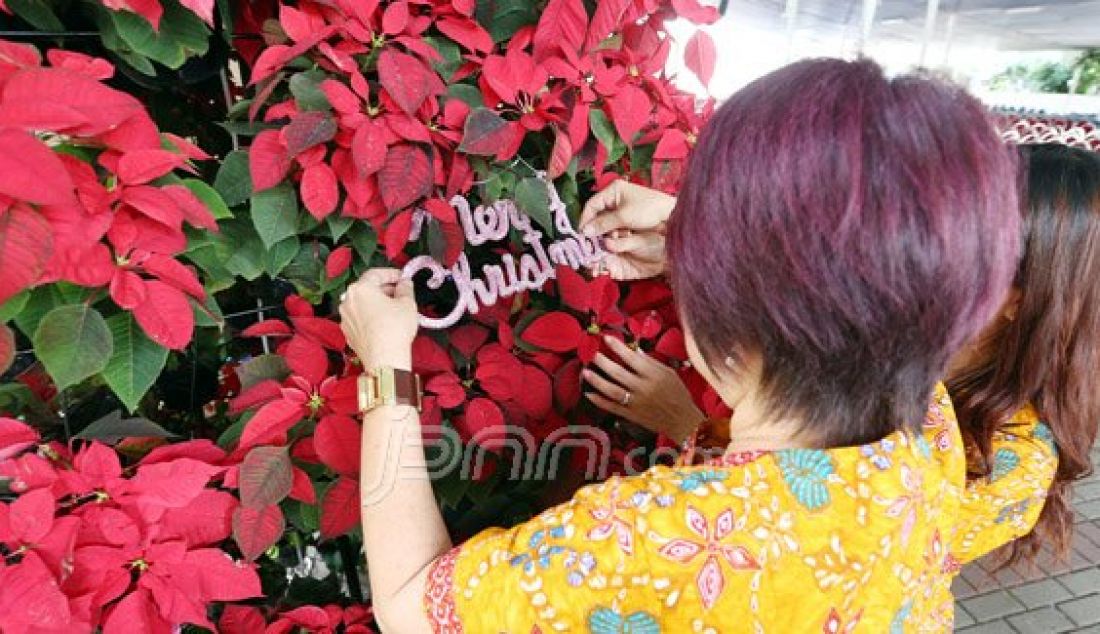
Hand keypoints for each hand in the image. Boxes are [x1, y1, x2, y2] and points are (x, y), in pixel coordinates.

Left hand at [339, 268, 418, 369]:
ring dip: (376, 303)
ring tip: (393, 309)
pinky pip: (360, 319)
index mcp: (360, 288)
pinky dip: (370, 317)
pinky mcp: (348, 334)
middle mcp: (348, 301)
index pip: (375, 274)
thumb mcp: (407, 303)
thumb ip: (405, 288)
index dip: (391, 274)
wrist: (384, 359)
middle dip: (384, 289)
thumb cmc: (395, 328)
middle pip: (366, 288)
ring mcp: (345, 318)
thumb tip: (404, 284)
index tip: (402, 277)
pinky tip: (383, 324)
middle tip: (400, 293)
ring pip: (362, 304)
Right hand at [580, 180, 675, 280]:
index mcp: (613, 190)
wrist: (672, 216)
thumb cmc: (649, 210)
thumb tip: (585, 231)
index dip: (585, 219)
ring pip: (606, 222)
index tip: (581, 234)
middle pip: (598, 214)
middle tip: (591, 242)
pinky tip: (615, 241)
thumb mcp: (623, 217)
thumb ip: (603, 224)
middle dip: (595, 228)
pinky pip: (615, 226)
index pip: (592, 204)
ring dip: (605, 233)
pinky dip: (614, 234)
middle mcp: (616, 197)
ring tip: (607, 242)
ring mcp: (623, 207)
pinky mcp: (628, 218)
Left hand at [583, 336, 703, 443]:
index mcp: (654, 375)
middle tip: (593, 355)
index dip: (617, 347)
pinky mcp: (631, 415)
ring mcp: (636, 403)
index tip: (606, 339)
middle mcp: (643, 388)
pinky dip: (599, 401)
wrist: (683, 420)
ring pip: (612, 390)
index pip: (632, 358)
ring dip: (597, 381)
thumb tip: (634, 349)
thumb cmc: (678, 394)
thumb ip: (650, 361)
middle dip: (603, 362)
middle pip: (618, 373)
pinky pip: (612, 407)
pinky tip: (589, 394)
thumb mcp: (669, 373)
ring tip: (586, 372)